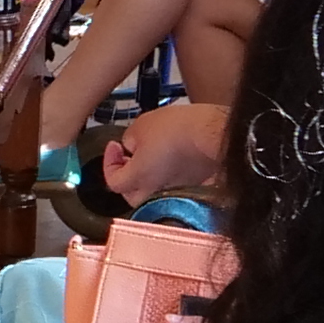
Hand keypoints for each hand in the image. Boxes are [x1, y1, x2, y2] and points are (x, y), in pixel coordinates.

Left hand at [105, 100, 229, 208]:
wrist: (214, 132)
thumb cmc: (178, 128)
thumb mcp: (141, 126)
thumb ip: (129, 140)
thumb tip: (131, 147)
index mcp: (138, 178)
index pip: (113, 182)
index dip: (109, 164)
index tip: (115, 147)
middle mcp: (156, 192)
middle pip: (132, 196)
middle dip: (127, 178)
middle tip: (129, 158)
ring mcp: (177, 192)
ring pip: (155, 193)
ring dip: (149, 177)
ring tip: (153, 156)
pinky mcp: (195, 187)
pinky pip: (176, 187)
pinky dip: (169, 176)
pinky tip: (173, 158)